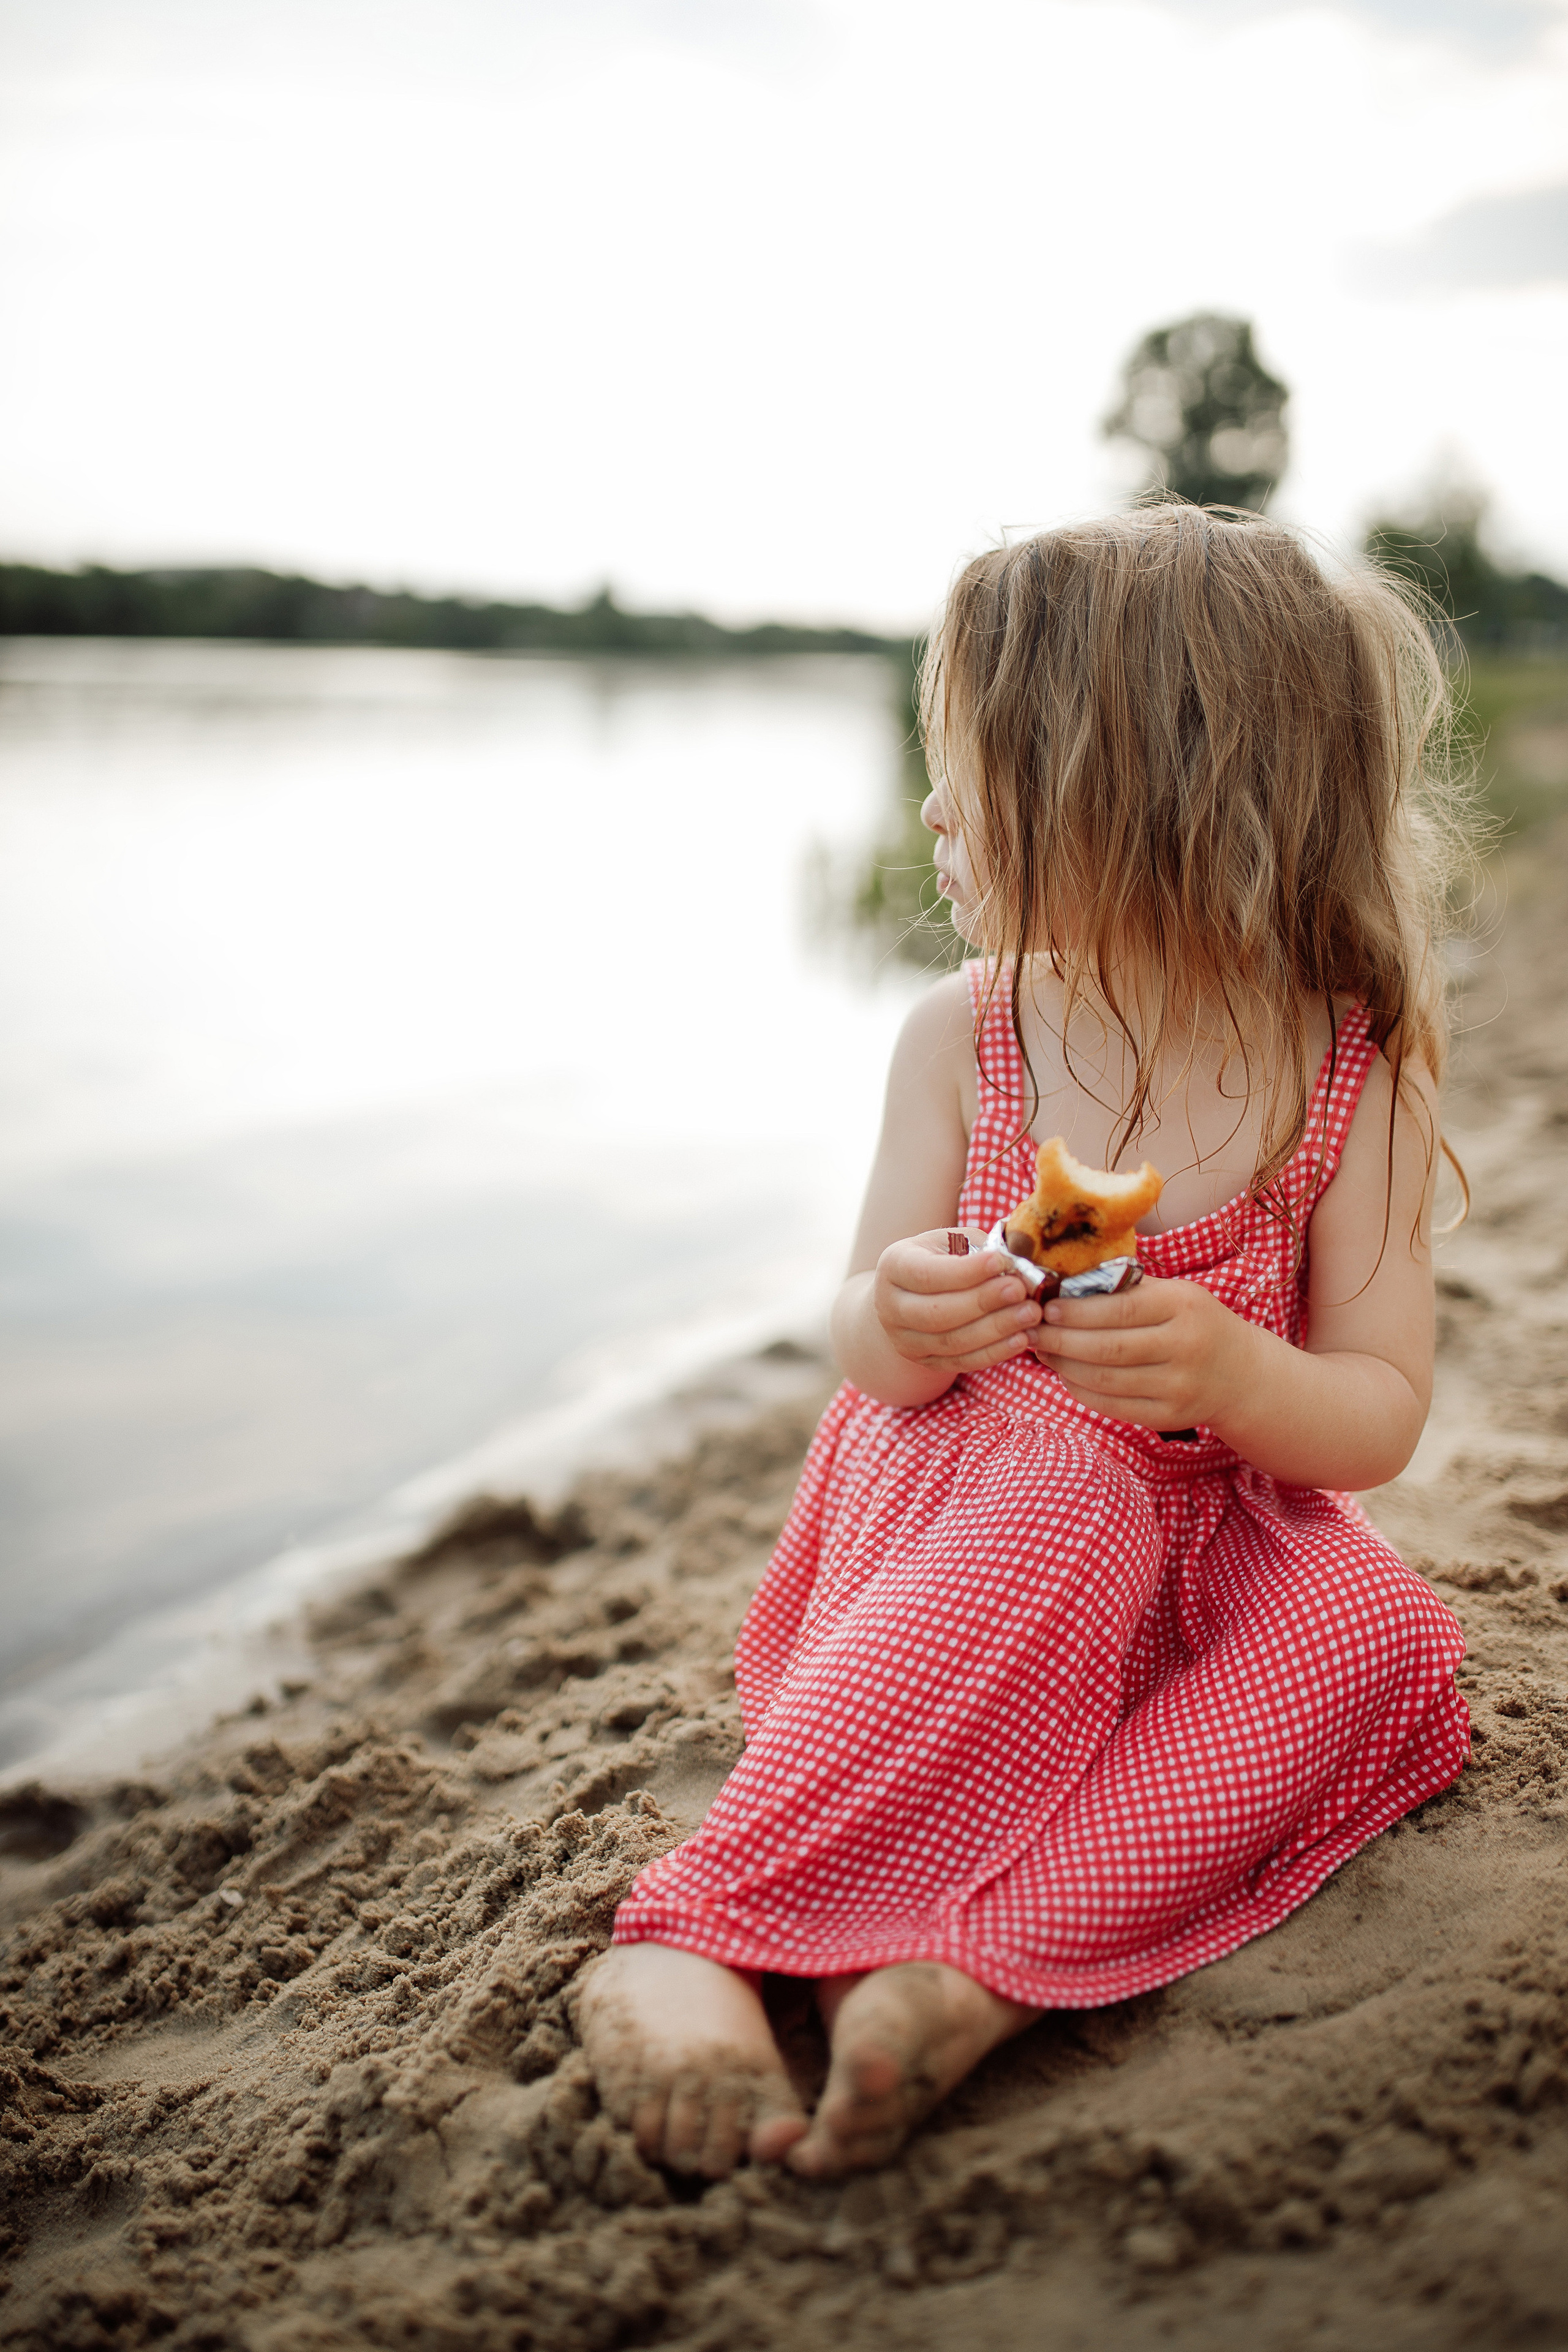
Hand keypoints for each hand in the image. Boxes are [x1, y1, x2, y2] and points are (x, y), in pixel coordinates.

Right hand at [873, 1229, 1043, 1373]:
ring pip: (951, 1342)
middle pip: (938, 1313)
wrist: (910, 1294)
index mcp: (894, 1267)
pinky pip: (962, 1362)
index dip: (967, 1271)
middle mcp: (890, 1307)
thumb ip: (980, 1248)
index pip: (928, 1274)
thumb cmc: (941, 1259)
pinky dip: (994, 1353)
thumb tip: (1017, 1262)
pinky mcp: (925, 1361)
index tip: (1002, 1262)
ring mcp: (904, 1340)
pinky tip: (1021, 1339)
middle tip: (1021, 1291)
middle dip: (984, 1302)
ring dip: (995, 1329)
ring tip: (1030, 1314)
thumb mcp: (952, 1242)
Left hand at [1030, 1275, 1255, 1432]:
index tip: (1046, 1307)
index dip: (1076, 1311)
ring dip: (1064, 1366)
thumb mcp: (1174, 1294)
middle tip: (1031, 1331)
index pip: (1119, 1310)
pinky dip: (1081, 1391)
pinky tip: (1066, 1375)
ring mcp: (1178, 1386)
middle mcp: (1184, 1347)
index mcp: (1183, 1306)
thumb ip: (1127, 1289)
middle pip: (1107, 1348)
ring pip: (1106, 1380)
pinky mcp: (1170, 1416)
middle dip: (1061, 1340)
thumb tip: (1063, 1285)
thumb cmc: (1194, 1322)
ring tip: (1042, 1351)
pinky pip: (1113, 1406)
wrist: (1241, 1373)